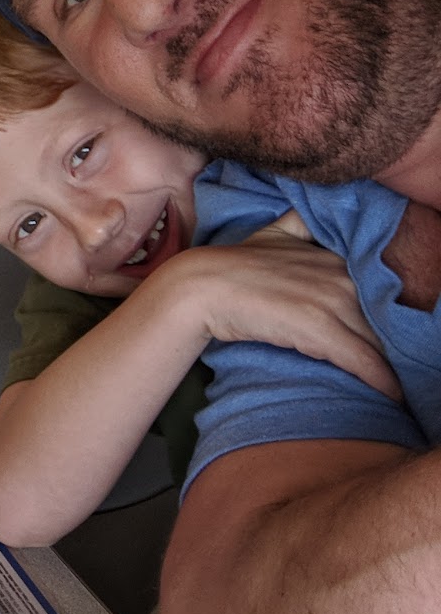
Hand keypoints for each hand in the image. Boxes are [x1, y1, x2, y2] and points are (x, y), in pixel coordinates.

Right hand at [156, 236, 401, 400]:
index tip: (398, 335)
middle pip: (383, 319)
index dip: (387, 316)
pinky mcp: (321, 329)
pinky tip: (395, 396)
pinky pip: (364, 361)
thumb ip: (302, 224)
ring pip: (378, 342)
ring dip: (394, 366)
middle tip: (410, 366)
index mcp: (335, 257)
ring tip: (407, 386)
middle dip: (397, 343)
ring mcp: (332, 301)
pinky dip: (383, 381)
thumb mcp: (273, 232)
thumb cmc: (233, 264)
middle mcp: (341, 276)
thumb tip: (314, 216)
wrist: (202, 286)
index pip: (377, 292)